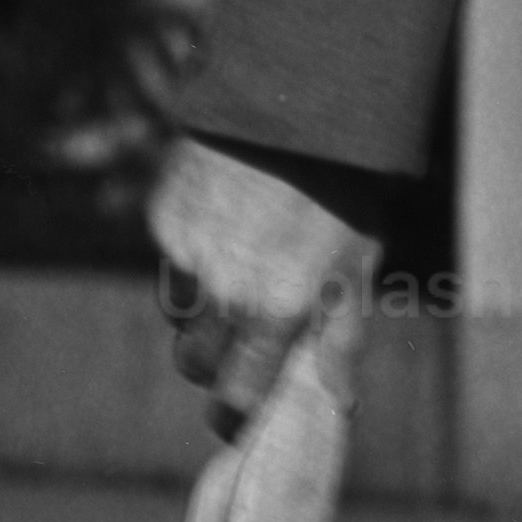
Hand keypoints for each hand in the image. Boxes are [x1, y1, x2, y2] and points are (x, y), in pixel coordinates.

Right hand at [148, 136, 378, 521]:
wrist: (304, 107)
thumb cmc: (345, 196)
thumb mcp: (358, 270)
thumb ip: (341, 341)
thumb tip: (337, 404)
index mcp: (277, 310)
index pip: (233, 398)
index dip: (234, 415)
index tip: (239, 415)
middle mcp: (224, 288)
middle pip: (194, 363)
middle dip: (215, 364)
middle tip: (243, 342)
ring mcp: (187, 251)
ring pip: (177, 314)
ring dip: (201, 312)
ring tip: (241, 272)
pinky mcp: (163, 217)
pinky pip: (168, 262)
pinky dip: (189, 260)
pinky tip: (226, 228)